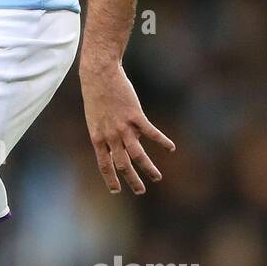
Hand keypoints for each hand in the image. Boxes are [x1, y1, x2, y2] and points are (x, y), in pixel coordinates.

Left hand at [80, 61, 174, 194]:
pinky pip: (150, 133)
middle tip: (141, 191)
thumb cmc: (96, 93)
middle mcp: (110, 136)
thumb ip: (107, 132)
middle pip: (122, 164)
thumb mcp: (95, 117)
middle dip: (132, 180)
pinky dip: (162, 141)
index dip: (110, 178)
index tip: (116, 191)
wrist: (99, 74)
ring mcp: (122, 127)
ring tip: (157, 178)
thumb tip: (123, 142)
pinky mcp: (134, 115)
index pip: (104, 164)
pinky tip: (171, 148)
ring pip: (137, 154)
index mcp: (97, 137)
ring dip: (148, 168)